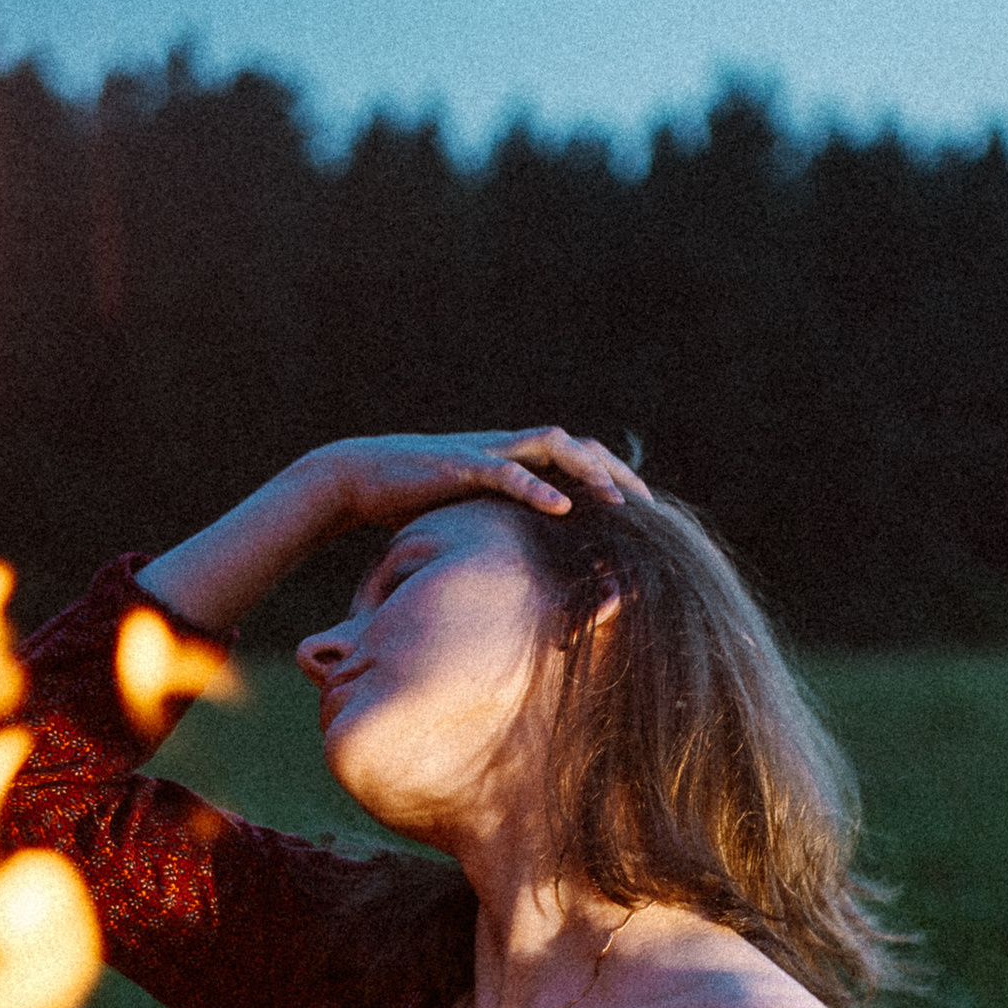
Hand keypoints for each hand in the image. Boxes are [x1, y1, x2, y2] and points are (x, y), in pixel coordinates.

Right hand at [302, 427, 650, 531]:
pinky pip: (507, 472)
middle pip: (578, 445)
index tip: (642, 510)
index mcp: (514, 459)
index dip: (611, 477)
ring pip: (552, 446)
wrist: (360, 477)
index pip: (577, 458)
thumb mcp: (467, 515)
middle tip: (647, 506)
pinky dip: (536, 488)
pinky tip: (560, 508)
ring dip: (587, 472)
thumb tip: (524, 561)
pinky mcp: (461, 466)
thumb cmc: (412, 500)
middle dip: (615, 471)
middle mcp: (508, 448)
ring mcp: (487, 452)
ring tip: (616, 502)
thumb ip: (498, 524)